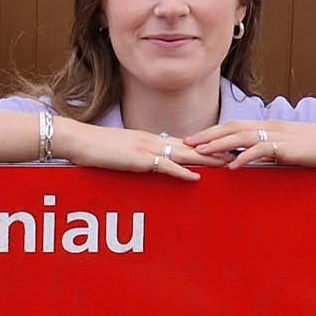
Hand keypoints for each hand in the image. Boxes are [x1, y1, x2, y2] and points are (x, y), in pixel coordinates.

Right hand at [55, 118, 228, 180]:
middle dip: (216, 151)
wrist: (77, 139)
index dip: (205, 147)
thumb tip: (147, 163)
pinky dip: (182, 172)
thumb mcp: (120, 151)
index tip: (224, 149)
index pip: (183, 143)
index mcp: (149, 138)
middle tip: (238, 153)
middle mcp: (152, 140)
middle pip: (191, 146)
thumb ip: (136, 155)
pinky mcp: (137, 159)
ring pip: (184, 154)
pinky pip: (164, 166)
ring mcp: (146, 148)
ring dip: (208, 159)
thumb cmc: (94, 147)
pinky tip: (197, 177)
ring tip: (228, 164)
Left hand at [185, 120, 315, 168]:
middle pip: (231, 128)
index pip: (234, 126)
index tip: (194, 139)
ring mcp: (277, 136)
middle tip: (186, 143)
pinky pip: (262, 151)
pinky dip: (245, 158)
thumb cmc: (315, 146)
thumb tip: (248, 159)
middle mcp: (268, 128)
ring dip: (219, 144)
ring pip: (242, 137)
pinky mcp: (287, 148)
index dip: (213, 132)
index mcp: (267, 127)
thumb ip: (267, 150)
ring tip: (201, 152)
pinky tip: (232, 166)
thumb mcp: (286, 147)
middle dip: (207, 135)